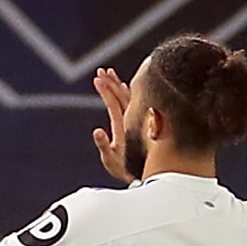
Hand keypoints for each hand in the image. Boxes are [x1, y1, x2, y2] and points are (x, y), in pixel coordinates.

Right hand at [91, 67, 132, 182]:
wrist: (150, 175)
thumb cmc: (127, 170)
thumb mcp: (112, 161)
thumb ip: (103, 146)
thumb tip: (97, 131)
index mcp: (124, 126)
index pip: (113, 102)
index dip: (105, 90)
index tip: (96, 78)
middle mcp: (133, 120)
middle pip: (121, 96)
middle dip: (110, 82)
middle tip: (101, 70)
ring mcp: (138, 120)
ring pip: (129, 97)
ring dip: (119, 85)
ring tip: (111, 73)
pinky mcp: (141, 123)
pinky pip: (136, 102)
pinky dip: (129, 92)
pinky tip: (126, 87)